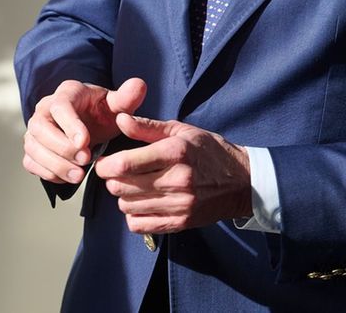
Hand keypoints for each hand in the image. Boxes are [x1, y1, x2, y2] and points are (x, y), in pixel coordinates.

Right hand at [22, 77, 145, 183]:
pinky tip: (67, 177)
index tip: (85, 143)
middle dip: (62, 147)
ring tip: (79, 175)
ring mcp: (36, 130)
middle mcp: (44, 109)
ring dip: (55, 164)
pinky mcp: (33, 148)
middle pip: (40, 127)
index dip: (70, 125)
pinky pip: (31, 162)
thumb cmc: (103, 112)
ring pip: (33, 146)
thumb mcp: (117, 105)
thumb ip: (127, 98)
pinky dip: (47, 172)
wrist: (91, 123)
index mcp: (66, 94)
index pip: (60, 106)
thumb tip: (139, 85)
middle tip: (85, 160)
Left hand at [95, 114, 250, 233]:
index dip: (106, 165)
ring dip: (122, 197)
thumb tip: (119, 120)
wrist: (243, 183)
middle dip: (112, 180)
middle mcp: (177, 180)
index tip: (102, 163)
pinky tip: (141, 204)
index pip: (127, 163)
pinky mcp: (181, 223)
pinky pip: (140, 225)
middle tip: (116, 174)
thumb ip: (147, 127)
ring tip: (131, 187)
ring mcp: (180, 205)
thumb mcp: (182, 131)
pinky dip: (133, 215)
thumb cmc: (209, 152)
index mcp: (176, 153)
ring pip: (128, 206)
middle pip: (123, 186)